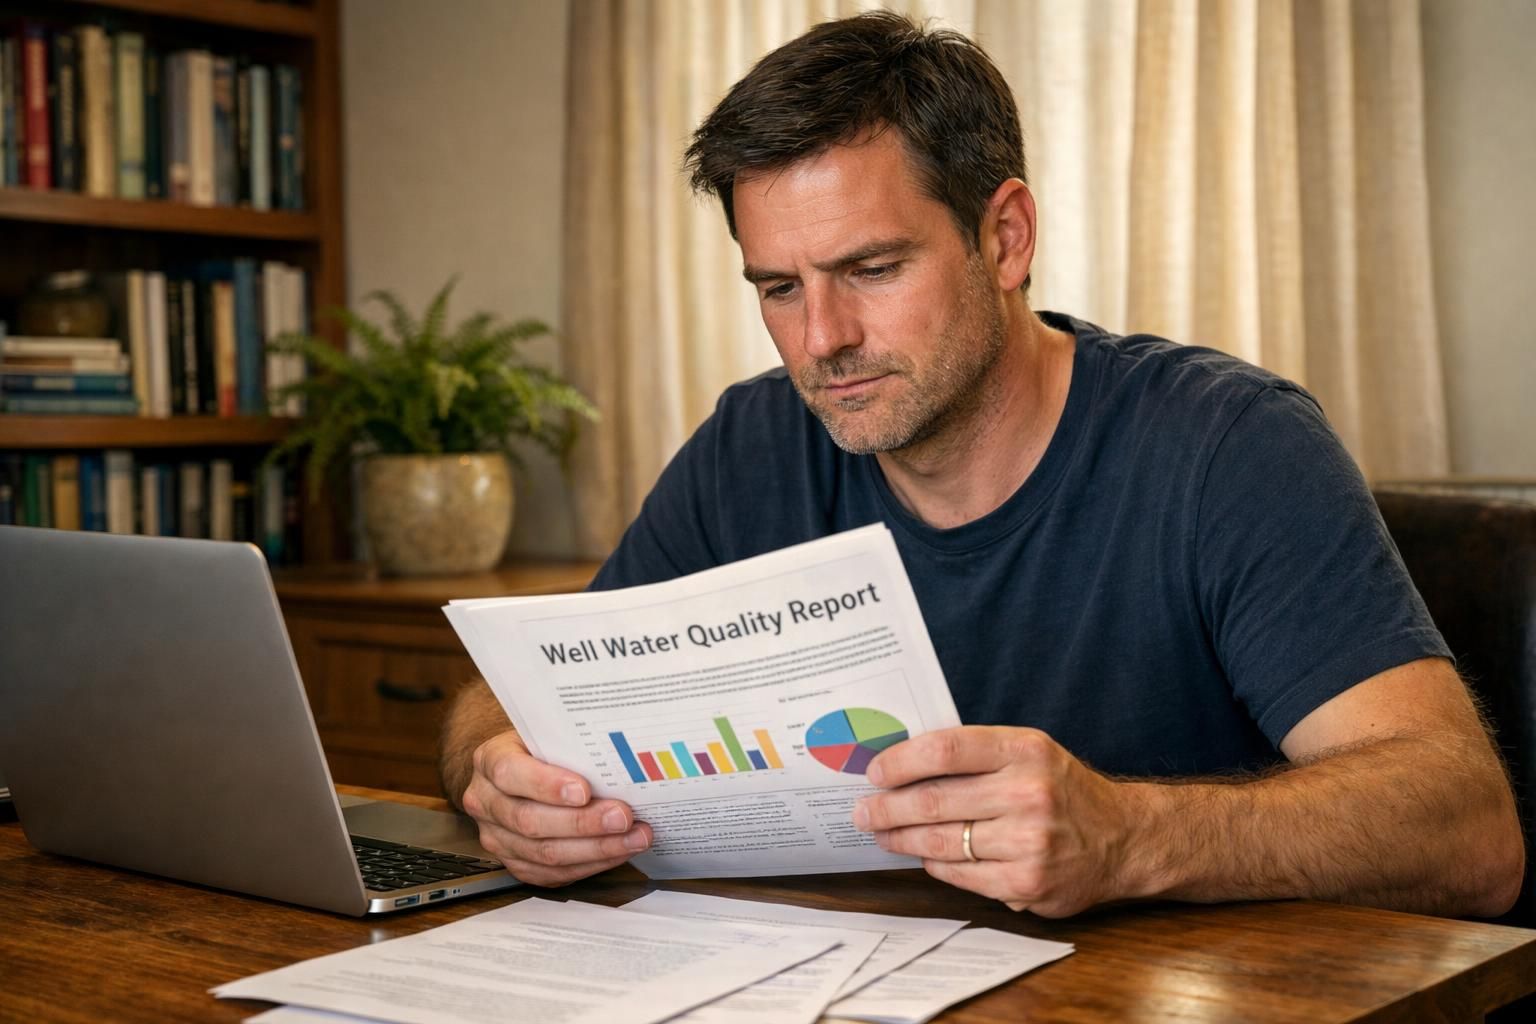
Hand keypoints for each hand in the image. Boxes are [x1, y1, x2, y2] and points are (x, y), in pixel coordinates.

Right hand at [460, 728, 652, 885]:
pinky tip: (618, 851)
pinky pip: (553, 874)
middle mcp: (486, 802)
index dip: (547, 785)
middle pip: (530, 821)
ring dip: (596, 848)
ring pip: (544, 853)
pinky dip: (591, 864)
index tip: (584, 790)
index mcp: (490, 761)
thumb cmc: (541, 750)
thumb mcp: (547, 735)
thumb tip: (621, 758)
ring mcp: (496, 838)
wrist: (519, 773)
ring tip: (634, 837)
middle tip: (623, 817)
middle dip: (583, 822)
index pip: (510, 773)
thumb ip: (570, 746)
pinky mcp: (515, 864)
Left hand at [853, 726, 1146, 916]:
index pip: (946, 750)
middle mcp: (1028, 793)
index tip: (874, 771)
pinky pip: (960, 874)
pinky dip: (935, 864)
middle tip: (861, 810)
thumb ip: (975, 755)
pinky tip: (923, 856)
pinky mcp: (1026, 882)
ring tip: (880, 833)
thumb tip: (901, 762)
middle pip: (934, 800)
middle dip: (887, 807)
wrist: (1122, 838)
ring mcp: (1028, 841)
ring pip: (940, 842)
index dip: (901, 761)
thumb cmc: (1061, 790)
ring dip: (901, 839)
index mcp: (1024, 750)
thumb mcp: (1028, 753)